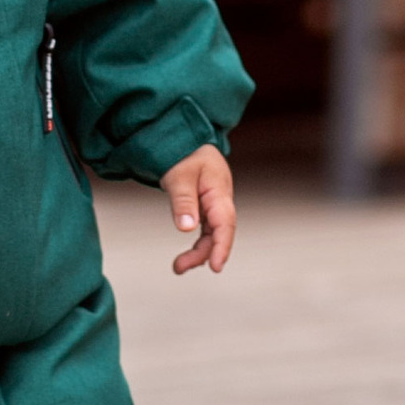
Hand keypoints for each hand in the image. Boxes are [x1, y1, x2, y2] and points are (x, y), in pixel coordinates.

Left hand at [161, 143, 235, 276]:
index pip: (225, 223)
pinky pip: (206, 229)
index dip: (222, 247)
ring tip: (179, 266)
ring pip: (212, 234)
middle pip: (218, 233)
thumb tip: (186, 228)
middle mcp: (220, 199)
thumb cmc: (184, 152)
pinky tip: (189, 253)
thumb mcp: (179, 175)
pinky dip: (198, 242)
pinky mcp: (206, 205)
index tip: (216, 266)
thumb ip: (183, 201)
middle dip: (203, 254)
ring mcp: (214, 203)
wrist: (184, 137)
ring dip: (199, 251)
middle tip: (179, 267)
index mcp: (219, 190)